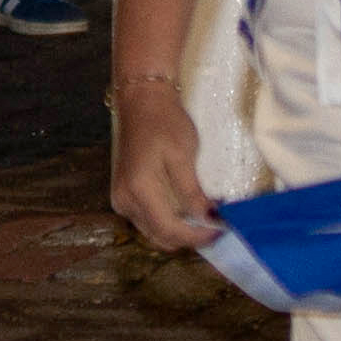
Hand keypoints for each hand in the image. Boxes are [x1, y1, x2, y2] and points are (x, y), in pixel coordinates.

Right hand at [109, 86, 220, 255]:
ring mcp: (121, 199)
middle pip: (159, 237)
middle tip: (215, 228)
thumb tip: (209, 219)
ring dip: (178, 232)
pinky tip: (184, 212)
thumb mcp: (183, 156)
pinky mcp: (123, 195)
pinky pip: (147, 220)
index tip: (219, 232)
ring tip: (203, 221)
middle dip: (188, 238)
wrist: (141, 102)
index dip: (196, 237)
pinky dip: (167, 223)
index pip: (169, 229)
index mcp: (139, 190)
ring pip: (152, 232)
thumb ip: (192, 192)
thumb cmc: (164, 123)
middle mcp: (125, 200)